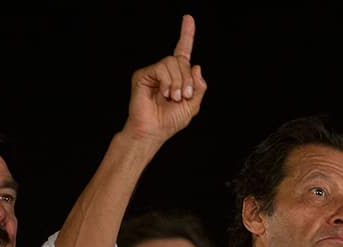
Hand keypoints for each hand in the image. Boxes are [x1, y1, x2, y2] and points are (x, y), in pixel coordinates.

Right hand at [124, 14, 207, 145]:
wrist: (153, 131)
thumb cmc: (170, 121)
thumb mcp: (193, 105)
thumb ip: (199, 87)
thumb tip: (196, 66)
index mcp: (178, 77)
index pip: (183, 51)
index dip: (186, 34)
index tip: (188, 18)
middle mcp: (165, 71)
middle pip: (182, 60)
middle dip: (187, 79)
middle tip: (184, 96)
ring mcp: (154, 72)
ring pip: (172, 62)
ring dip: (178, 82)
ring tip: (173, 98)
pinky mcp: (143, 75)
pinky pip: (161, 68)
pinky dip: (167, 81)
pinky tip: (164, 94)